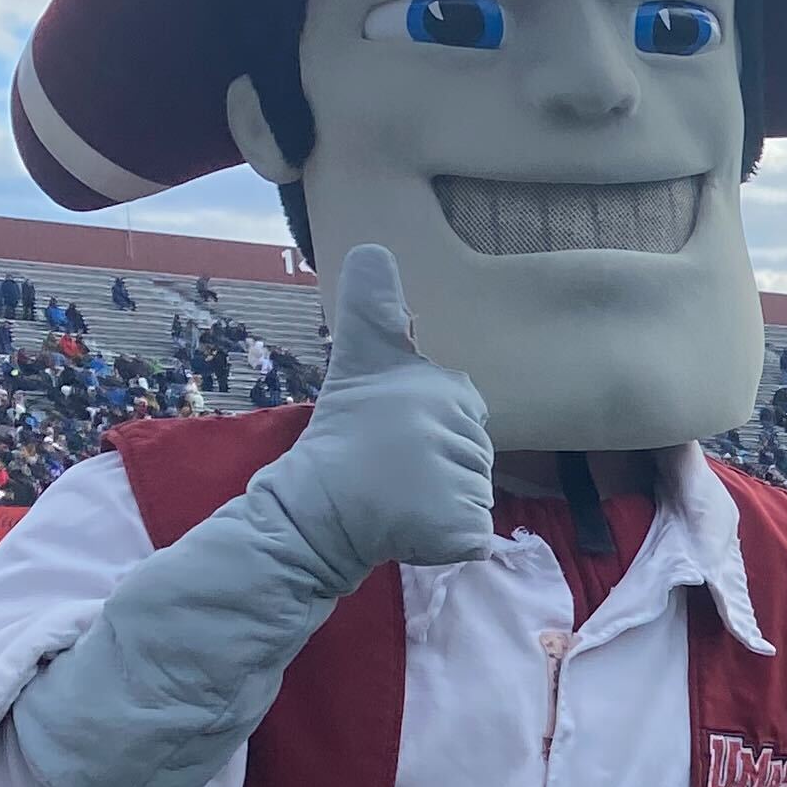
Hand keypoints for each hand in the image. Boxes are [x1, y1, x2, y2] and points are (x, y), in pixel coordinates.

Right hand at [257, 244, 494, 589]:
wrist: (311, 511)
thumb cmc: (340, 438)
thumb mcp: (360, 363)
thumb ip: (374, 310)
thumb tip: (372, 247)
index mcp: (447, 387)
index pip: (465, 415)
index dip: (426, 432)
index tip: (386, 436)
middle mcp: (461, 427)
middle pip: (474, 457)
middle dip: (437, 471)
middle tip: (388, 472)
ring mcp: (463, 479)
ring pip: (474, 494)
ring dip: (438, 503)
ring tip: (394, 498)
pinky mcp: (463, 526)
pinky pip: (475, 535)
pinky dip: (447, 540)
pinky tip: (408, 528)